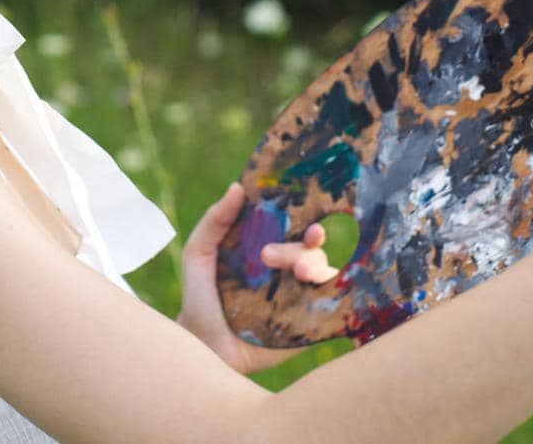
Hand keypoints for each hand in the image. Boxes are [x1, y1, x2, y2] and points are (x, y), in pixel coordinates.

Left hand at [175, 180, 339, 374]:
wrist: (199, 345)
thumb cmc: (199, 296)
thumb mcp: (199, 252)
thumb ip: (215, 220)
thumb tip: (237, 187)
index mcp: (270, 249)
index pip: (299, 232)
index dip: (311, 228)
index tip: (312, 228)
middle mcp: (289, 272)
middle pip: (312, 254)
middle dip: (303, 251)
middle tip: (276, 258)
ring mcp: (298, 300)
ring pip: (324, 279)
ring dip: (316, 271)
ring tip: (297, 274)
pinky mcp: (304, 328)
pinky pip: (328, 313)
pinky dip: (333, 302)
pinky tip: (323, 298)